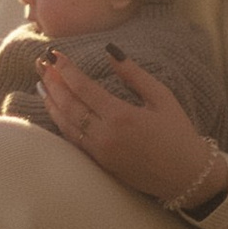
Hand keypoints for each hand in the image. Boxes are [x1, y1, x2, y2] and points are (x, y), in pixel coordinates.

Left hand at [36, 51, 222, 211]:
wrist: (187, 177)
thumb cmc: (178, 134)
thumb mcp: (162, 97)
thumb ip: (134, 74)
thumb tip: (110, 51)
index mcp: (121, 116)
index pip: (83, 88)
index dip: (66, 70)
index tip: (54, 54)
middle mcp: (105, 135)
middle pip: (69, 105)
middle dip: (52, 82)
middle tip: (40, 64)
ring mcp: (100, 152)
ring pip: (66, 124)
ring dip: (51, 102)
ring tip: (41, 83)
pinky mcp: (100, 164)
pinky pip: (73, 140)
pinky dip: (60, 122)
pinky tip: (54, 110)